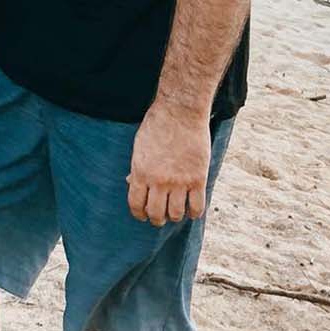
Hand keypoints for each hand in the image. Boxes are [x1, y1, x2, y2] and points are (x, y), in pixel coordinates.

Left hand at [126, 104, 210, 224]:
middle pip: (156, 214)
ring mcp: (179, 181)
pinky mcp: (198, 178)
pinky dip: (194, 213)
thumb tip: (131, 183)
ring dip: (175, 217)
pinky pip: (197, 207)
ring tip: (176, 211)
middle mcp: (159, 180)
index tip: (143, 215)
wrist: (180, 111)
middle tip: (160, 217)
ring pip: (176, 214)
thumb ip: (137, 167)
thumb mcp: (139, 146)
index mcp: (141, 172)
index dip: (139, 214)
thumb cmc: (157, 125)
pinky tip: (192, 209)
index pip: (136, 205)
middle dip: (157, 219)